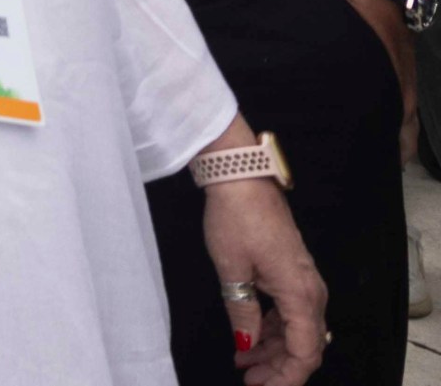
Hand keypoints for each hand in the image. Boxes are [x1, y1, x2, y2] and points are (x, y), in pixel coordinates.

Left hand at [202, 170, 325, 385]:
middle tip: (248, 379)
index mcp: (301, 295)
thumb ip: (242, 312)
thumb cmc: (235, 220)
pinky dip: (271, 328)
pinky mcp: (292, 272)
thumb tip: (245, 345)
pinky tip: (248, 336)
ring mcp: (304, 281)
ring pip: (296, 330)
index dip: (287, 377)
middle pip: (304, 345)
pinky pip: (289, 312)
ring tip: (242, 362)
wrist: (242, 178)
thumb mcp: (232, 271)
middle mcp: (311, 292)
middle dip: (278, 367)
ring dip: (273, 349)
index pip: (305, 352)